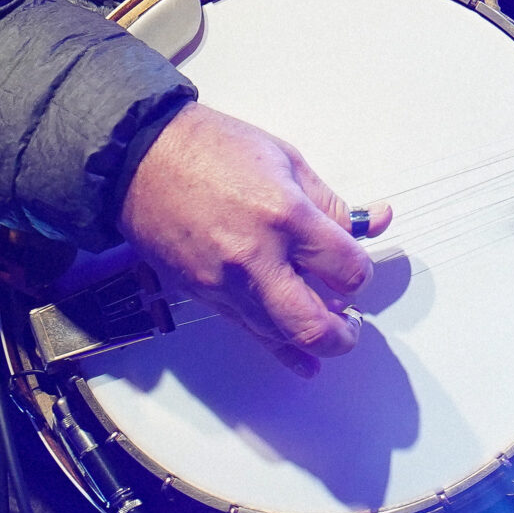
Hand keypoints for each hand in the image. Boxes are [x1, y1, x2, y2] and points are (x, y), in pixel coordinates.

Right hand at [117, 103, 393, 376]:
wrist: (142, 160)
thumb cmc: (212, 149)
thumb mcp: (288, 161)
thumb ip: (332, 203)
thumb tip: (371, 223)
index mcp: (286, 217)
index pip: (347, 269)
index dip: (361, 272)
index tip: (356, 266)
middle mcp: (256, 259)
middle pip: (314, 324)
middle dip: (344, 332)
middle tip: (353, 322)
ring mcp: (225, 283)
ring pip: (281, 336)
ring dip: (314, 341)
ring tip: (330, 328)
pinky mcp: (204, 296)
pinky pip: (249, 334)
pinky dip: (281, 351)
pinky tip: (303, 363)